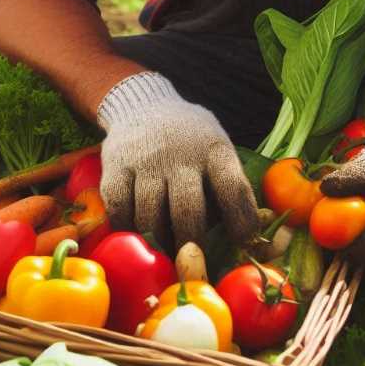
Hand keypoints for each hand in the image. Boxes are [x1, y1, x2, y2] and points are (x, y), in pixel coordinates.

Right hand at [97, 70, 259, 249]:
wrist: (143, 105)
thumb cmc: (190, 139)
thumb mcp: (217, 146)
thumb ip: (230, 183)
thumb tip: (249, 237)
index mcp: (214, 150)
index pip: (233, 188)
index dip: (241, 222)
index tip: (244, 243)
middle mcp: (180, 155)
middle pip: (187, 211)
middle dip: (192, 244)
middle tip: (194, 260)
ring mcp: (145, 162)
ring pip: (151, 217)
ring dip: (160, 242)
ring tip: (166, 251)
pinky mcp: (115, 167)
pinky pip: (120, 211)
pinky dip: (128, 230)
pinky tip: (138, 234)